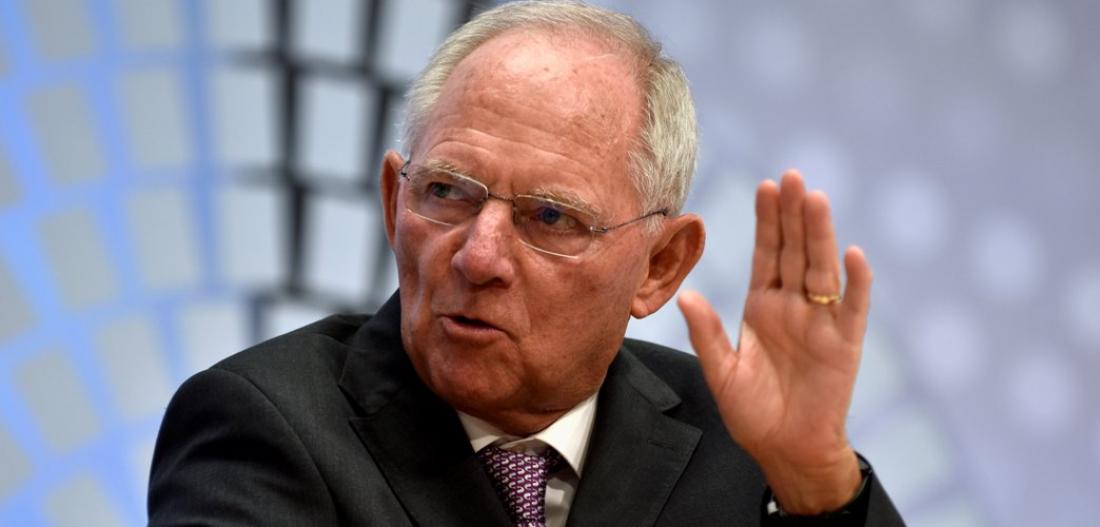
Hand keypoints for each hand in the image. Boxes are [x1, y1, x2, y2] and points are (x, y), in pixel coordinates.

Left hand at [677, 171, 870, 513]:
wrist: (786, 450)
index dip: (767, 221)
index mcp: (763, 307)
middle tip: (791, 175)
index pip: (766, 254)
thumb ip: (706, 334)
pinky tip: (853, 254)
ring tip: (815, 199)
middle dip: (792, 214)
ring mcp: (821, 322)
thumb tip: (685, 295)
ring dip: (820, 235)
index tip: (765, 186)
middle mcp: (793, 306)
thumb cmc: (754, 413)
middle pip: (794, 251)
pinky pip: (852, 307)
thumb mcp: (722, 372)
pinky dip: (855, 282)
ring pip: (821, 269)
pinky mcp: (844, 344)